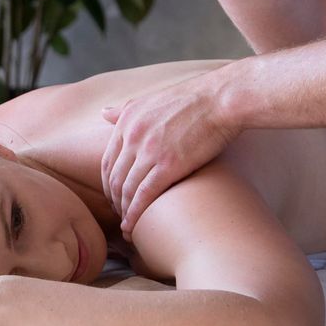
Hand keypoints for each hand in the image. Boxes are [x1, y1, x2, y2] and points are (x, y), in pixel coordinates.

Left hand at [100, 73, 240, 236]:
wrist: (221, 100)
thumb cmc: (193, 100)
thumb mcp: (151, 99)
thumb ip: (125, 109)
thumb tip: (104, 113)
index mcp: (127, 121)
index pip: (107, 162)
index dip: (108, 184)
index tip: (115, 196)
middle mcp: (133, 137)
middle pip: (115, 179)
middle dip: (114, 201)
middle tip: (120, 215)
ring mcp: (149, 151)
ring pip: (126, 190)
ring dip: (124, 211)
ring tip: (128, 226)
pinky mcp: (169, 165)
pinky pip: (144, 195)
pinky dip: (135, 214)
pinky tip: (133, 226)